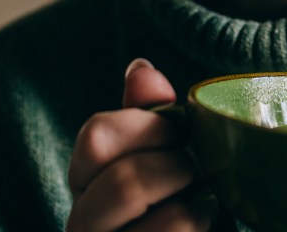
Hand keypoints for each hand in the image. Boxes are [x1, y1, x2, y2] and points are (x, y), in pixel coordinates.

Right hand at [66, 59, 211, 230]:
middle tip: (196, 173)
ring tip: (203, 205)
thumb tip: (141, 71)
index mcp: (84, 186)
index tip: (181, 134)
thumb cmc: (177, 207)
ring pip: (157, 218)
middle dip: (176, 168)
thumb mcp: (164, 160)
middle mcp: (83, 226)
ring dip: (193, 203)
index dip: (149, 126)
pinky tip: (203, 227)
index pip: (96, 137)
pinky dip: (197, 224)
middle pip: (123, 179)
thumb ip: (149, 119)